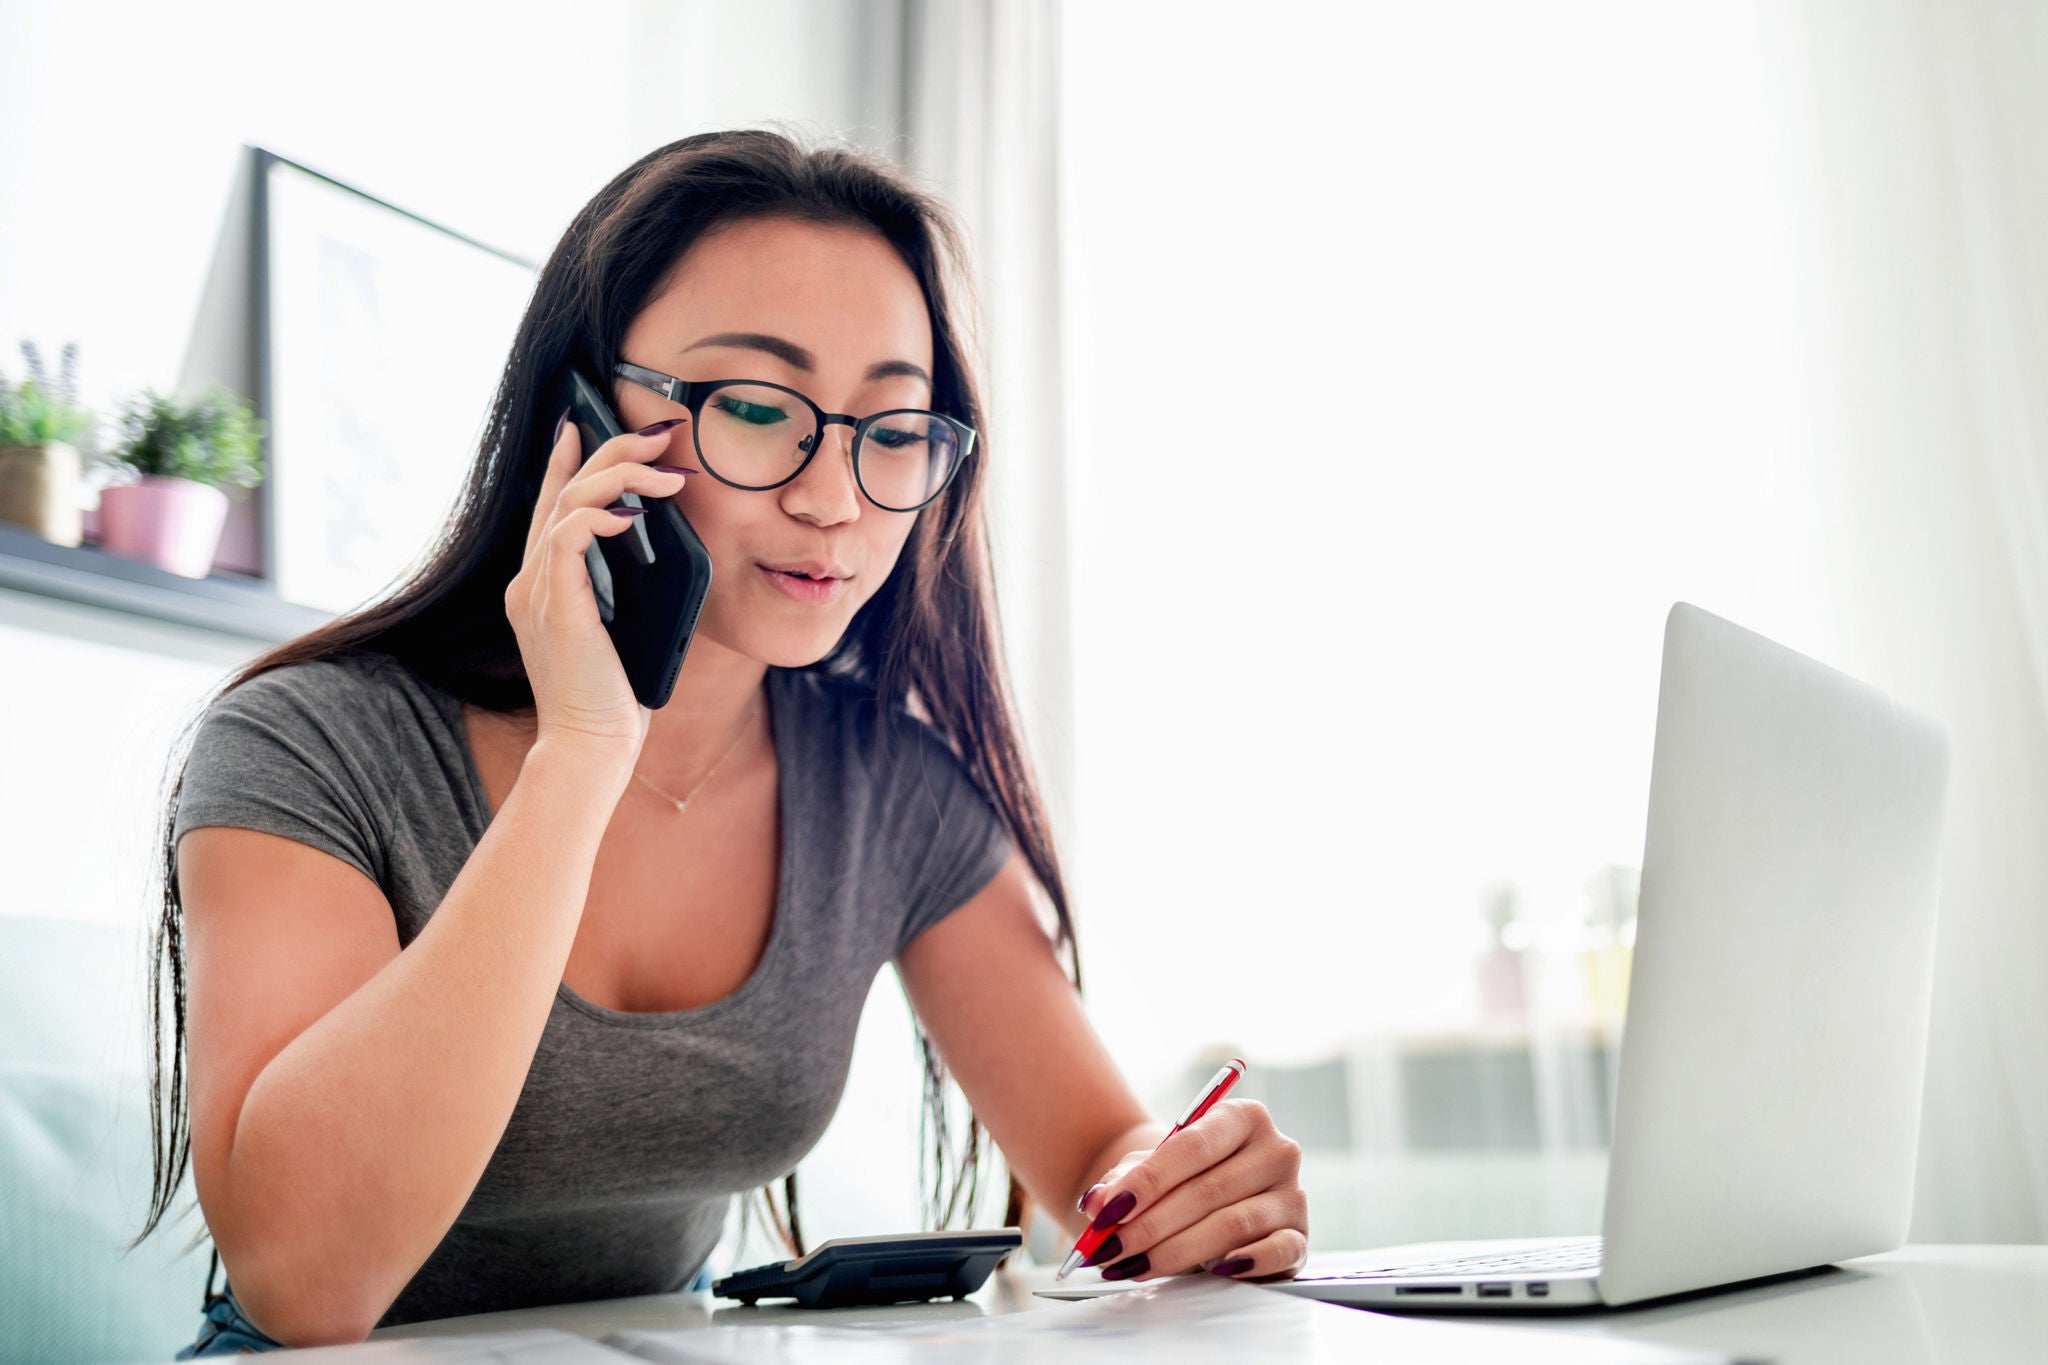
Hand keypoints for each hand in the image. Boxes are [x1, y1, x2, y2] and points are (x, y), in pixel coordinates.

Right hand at [503, 411, 689, 763]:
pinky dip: (600, 515)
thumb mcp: (623, 626)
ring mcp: (537, 591)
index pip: (552, 505)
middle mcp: (530, 581)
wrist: (592, 746)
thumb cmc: (615, 696)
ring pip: (568, 503)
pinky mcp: (555, 605)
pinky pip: (568, 536)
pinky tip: (634, 513)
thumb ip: (624, 585)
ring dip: (621, 476)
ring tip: (667, 472)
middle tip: (657, 432)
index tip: (587, 422)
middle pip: (563, 490)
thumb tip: (656, 542)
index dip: (567, 458)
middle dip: (611, 450)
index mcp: (543, 585)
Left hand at [1074, 1100, 1307, 1282]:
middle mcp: (1276, 1150)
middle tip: (1110, 1249)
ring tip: (1134, 1265)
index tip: (1107, 1212)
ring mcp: (1292, 1194)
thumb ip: (1123, 1181)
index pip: (1192, 1147)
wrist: (1211, 1200)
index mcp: (1243, 1117)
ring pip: (1232, 1225)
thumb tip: (1097, 1204)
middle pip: (1207, 1190)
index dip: (1147, 1182)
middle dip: (1150, 1225)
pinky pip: (1277, 1250)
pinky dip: (1245, 1262)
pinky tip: (1214, 1270)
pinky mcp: (1300, 1236)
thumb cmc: (1183, 1178)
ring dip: (1176, 1250)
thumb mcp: (1151, 1168)